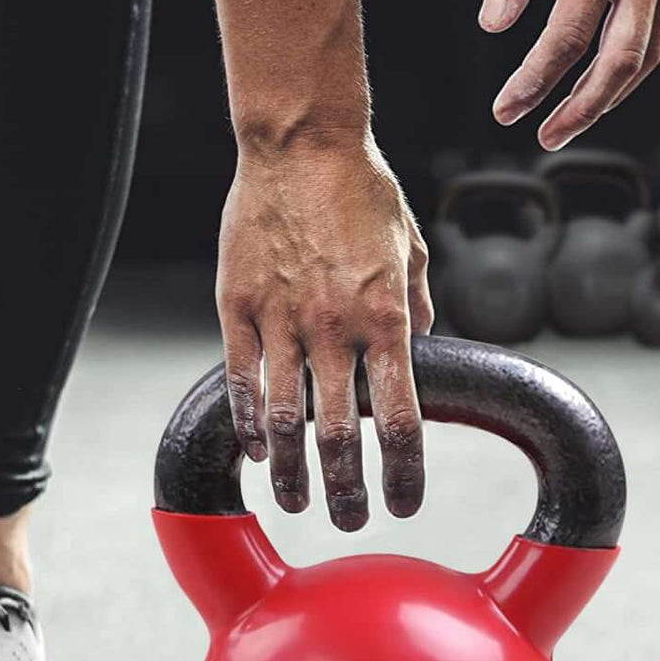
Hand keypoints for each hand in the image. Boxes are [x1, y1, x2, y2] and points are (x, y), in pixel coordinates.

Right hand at [216, 137, 434, 530]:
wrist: (301, 141)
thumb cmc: (364, 191)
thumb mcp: (410, 249)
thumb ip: (419, 306)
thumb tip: (422, 350)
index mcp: (388, 317)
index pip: (400, 418)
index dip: (403, 472)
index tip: (404, 505)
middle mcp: (335, 326)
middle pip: (339, 433)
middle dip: (347, 489)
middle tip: (349, 519)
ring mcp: (281, 317)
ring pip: (284, 416)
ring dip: (291, 470)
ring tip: (296, 501)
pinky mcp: (237, 305)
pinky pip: (243, 378)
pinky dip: (249, 420)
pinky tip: (256, 448)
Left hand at [479, 0, 659, 149]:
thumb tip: (493, 23)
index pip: (567, 36)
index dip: (535, 81)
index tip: (507, 109)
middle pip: (620, 64)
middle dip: (582, 110)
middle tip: (547, 137)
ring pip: (648, 57)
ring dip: (609, 97)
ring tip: (572, 118)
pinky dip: (634, 67)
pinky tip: (608, 80)